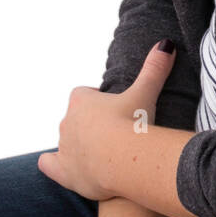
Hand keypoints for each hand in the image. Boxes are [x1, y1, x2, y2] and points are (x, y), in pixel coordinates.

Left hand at [38, 40, 176, 198]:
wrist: (127, 162)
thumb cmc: (134, 123)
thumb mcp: (146, 93)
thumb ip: (154, 68)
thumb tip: (166, 44)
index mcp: (81, 101)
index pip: (83, 94)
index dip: (97, 100)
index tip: (114, 107)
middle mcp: (68, 123)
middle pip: (76, 118)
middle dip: (91, 123)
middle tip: (116, 131)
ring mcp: (65, 148)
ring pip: (67, 141)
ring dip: (80, 143)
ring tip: (104, 150)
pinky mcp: (65, 172)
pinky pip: (49, 164)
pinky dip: (52, 164)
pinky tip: (58, 164)